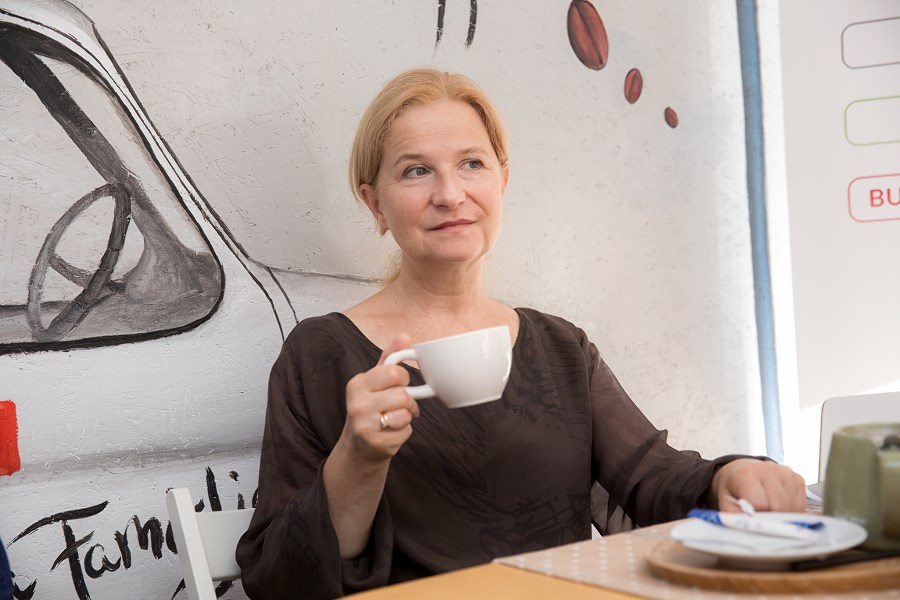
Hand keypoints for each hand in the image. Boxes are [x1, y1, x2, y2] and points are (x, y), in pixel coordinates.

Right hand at [342, 334, 420, 461]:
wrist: (359, 445)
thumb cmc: (370, 407)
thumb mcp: (375, 380)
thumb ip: (390, 358)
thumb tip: (404, 337)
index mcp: (357, 384)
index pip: (394, 373)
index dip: (403, 378)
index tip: (398, 383)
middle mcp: (357, 405)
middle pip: (402, 395)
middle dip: (407, 400)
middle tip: (399, 404)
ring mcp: (365, 426)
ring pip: (405, 414)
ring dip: (406, 417)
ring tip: (395, 418)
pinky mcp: (376, 444)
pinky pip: (406, 432)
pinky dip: (404, 432)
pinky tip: (391, 432)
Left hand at [709, 458, 806, 512]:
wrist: (740, 472)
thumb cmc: (733, 490)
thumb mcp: (726, 504)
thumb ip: (736, 518)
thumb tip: (752, 531)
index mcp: (746, 474)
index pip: (761, 503)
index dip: (759, 517)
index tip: (754, 519)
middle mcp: (768, 469)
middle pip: (779, 506)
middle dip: (772, 518)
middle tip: (762, 517)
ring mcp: (785, 473)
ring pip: (792, 507)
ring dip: (783, 515)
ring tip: (769, 511)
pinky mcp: (797, 479)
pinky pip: (801, 504)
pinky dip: (792, 510)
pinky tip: (779, 506)